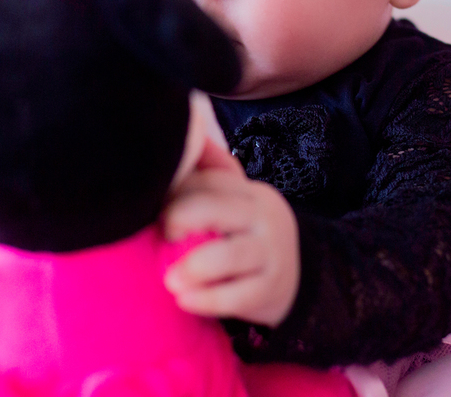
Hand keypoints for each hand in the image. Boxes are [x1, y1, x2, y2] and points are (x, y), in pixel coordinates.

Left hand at [163, 140, 300, 326]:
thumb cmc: (242, 238)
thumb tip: (175, 149)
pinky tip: (184, 301)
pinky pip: (237, 296)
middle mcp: (264, 216)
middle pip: (214, 208)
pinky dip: (206, 299)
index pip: (207, 182)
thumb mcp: (230, 207)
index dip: (175, 196)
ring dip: (192, 267)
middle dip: (180, 219)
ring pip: (228, 255)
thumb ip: (201, 184)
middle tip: (165, 237)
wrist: (291, 280)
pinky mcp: (271, 289)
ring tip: (170, 280)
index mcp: (248, 192)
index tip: (158, 216)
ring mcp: (271, 252)